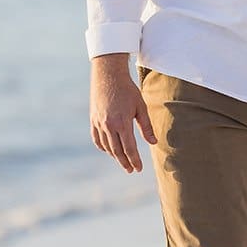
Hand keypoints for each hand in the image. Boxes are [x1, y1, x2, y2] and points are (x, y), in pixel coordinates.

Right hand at [90, 54, 156, 172]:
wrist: (108, 76)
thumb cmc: (127, 90)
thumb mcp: (141, 107)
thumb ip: (146, 126)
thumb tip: (153, 142)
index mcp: (122, 122)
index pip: (129, 148)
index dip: (134, 160)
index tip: (139, 169)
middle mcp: (108, 125)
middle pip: (116, 151)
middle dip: (124, 162)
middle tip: (131, 170)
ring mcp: (99, 123)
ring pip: (106, 146)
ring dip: (114, 156)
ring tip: (123, 161)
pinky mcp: (93, 120)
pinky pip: (96, 139)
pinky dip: (102, 147)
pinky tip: (109, 150)